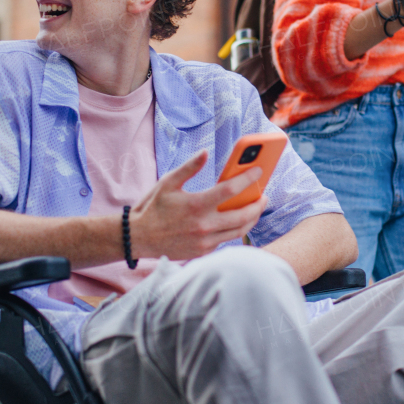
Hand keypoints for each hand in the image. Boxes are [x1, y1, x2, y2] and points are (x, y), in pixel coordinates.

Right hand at [130, 151, 266, 259]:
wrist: (139, 238)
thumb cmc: (153, 207)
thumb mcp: (168, 182)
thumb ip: (189, 167)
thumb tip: (205, 152)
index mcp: (196, 205)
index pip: (231, 190)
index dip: (248, 178)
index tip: (258, 171)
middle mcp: (204, 225)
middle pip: (243, 215)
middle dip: (258, 205)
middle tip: (264, 196)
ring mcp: (205, 241)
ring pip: (239, 231)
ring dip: (252, 219)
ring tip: (256, 209)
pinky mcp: (203, 251)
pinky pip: (226, 240)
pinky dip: (235, 229)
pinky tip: (237, 220)